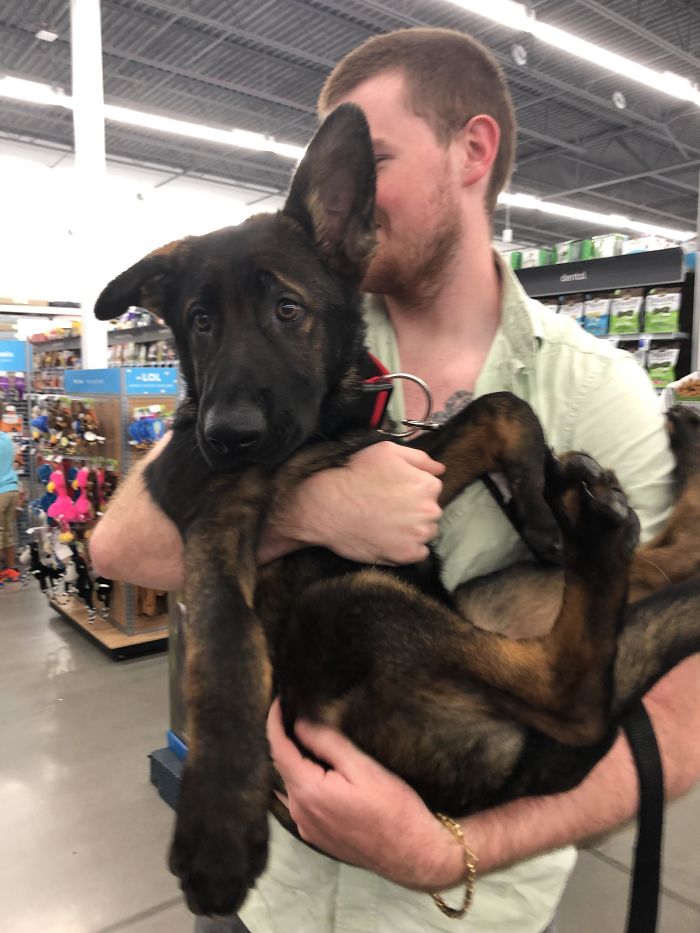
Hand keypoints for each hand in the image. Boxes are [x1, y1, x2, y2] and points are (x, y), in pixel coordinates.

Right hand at [264, 443, 444, 564]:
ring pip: (425, 532)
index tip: (392, 492)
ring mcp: (418, 535)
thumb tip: (441, 469)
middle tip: (387, 508)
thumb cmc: (355, 474)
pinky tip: (387, 538)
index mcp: (427, 485)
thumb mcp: (386, 451)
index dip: (411, 489)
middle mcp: (430, 511)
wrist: (327, 506)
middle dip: (414, 510)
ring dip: (412, 529)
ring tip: (386, 523)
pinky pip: (418, 552)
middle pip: (430, 512)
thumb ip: (419, 458)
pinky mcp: (406, 555)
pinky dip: (406, 547)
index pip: (431, 489)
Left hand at [267, 699, 463, 890]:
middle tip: (296, 715)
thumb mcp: (363, 767)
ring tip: (306, 739)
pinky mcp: (317, 837)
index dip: (274, 723)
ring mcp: (307, 827)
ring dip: (294, 763)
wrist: (412, 854)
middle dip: (286, 740)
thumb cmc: (394, 808)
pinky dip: (301, 782)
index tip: (278, 701)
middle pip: (282, 768)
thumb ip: (328, 744)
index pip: (279, 750)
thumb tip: (300, 726)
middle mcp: (300, 812)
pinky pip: (300, 803)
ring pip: (290, 786)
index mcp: (308, 792)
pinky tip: (317, 772)